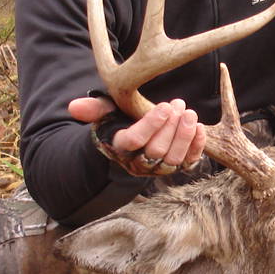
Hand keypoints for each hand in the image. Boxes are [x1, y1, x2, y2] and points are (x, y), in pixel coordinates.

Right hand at [70, 96, 206, 174]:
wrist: (135, 141)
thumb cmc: (119, 123)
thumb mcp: (106, 113)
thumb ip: (93, 109)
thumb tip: (74, 107)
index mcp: (121, 148)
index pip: (135, 141)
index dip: (150, 125)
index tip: (163, 106)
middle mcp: (139, 163)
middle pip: (156, 151)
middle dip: (170, 128)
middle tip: (179, 105)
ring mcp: (159, 168)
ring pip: (174, 159)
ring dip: (184, 136)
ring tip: (190, 113)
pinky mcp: (176, 167)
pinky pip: (189, 162)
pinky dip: (196, 146)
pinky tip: (200, 128)